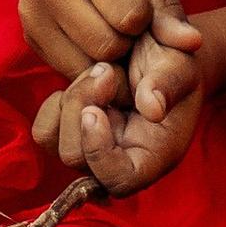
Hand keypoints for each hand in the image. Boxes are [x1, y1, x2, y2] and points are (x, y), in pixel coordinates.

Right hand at [15, 0, 198, 91]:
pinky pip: (68, 69)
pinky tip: (91, 33)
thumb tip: (192, 45)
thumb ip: (169, 6)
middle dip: (127, 40)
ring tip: (110, 25)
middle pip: (107, 47)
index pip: (131, 17)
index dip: (146, 16)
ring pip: (86, 65)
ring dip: (108, 56)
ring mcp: (32, 12)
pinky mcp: (28, 33)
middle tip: (127, 18)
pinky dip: (88, 61)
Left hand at [31, 30, 207, 193]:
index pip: (118, 180)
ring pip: (55, 141)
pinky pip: (45, 128)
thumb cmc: (176, 59)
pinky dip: (55, 103)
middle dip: (82, 107)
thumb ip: (168, 83)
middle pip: (75, 156)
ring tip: (101, 71)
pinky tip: (83, 82)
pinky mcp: (72, 131)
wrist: (160, 46)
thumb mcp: (180, 64)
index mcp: (154, 155)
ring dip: (72, 99)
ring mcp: (93, 147)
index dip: (99, 152)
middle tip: (106, 70)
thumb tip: (152, 109)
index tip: (96, 111)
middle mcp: (120, 158)